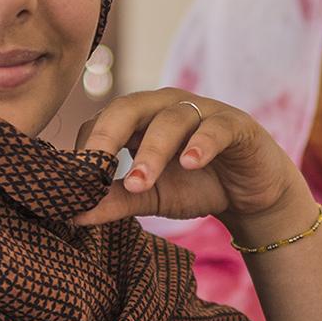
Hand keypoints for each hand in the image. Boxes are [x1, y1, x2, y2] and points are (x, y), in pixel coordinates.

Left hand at [70, 88, 306, 232]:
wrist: (250, 194)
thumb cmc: (194, 186)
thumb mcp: (150, 197)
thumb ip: (113, 201)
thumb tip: (70, 215)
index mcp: (139, 118)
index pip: (102, 121)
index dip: (86, 149)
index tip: (72, 183)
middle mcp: (166, 105)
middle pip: (129, 107)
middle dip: (108, 137)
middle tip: (92, 169)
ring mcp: (202, 110)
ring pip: (171, 120)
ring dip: (152, 151)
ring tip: (140, 182)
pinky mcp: (236, 124)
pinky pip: (215, 127)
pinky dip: (201, 144)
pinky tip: (191, 163)